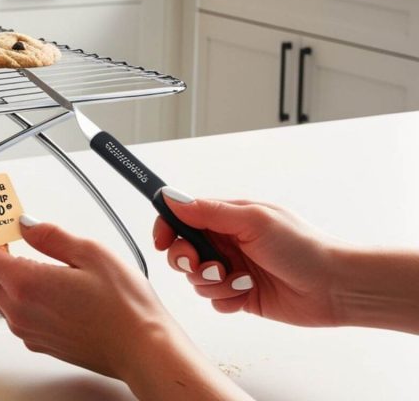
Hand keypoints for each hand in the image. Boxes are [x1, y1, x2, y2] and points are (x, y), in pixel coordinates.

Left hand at [0, 217, 251, 399]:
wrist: (142, 350)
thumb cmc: (124, 308)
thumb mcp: (91, 253)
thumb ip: (50, 236)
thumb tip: (26, 224)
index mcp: (26, 284)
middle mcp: (19, 311)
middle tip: (7, 237)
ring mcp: (26, 330)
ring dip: (0, 275)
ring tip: (29, 259)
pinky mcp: (38, 342)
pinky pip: (13, 315)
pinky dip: (16, 296)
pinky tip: (44, 286)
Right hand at [155, 189, 342, 325]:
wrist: (335, 287)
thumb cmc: (304, 248)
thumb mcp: (253, 220)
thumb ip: (209, 211)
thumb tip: (172, 197)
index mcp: (227, 218)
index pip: (182, 218)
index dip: (167, 228)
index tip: (163, 240)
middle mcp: (227, 242)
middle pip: (182, 250)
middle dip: (188, 260)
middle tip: (208, 265)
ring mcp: (232, 269)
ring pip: (196, 279)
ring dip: (213, 282)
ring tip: (240, 280)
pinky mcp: (240, 295)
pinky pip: (213, 300)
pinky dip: (226, 299)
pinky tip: (247, 293)